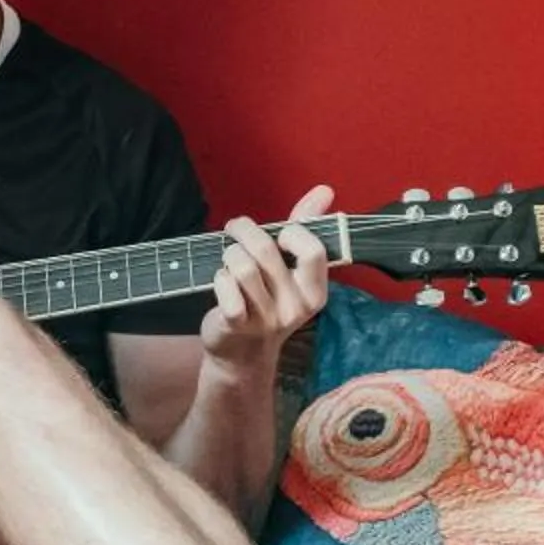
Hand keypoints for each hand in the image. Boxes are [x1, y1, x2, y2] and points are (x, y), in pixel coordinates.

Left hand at [202, 184, 333, 373]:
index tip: (278, 234)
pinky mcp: (238, 325)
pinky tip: (221, 282)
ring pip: (242, 265)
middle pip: (266, 250)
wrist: (242, 354)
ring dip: (229, 254)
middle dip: (244, 231)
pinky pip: (225, 287)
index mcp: (315, 292)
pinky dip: (219, 278)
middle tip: (235, 229)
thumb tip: (325, 191)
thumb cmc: (267, 299)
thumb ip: (306, 227)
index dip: (291, 232)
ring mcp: (267, 318)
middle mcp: (295, 307)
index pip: (313, 250)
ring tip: (229, 259)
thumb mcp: (290, 267)